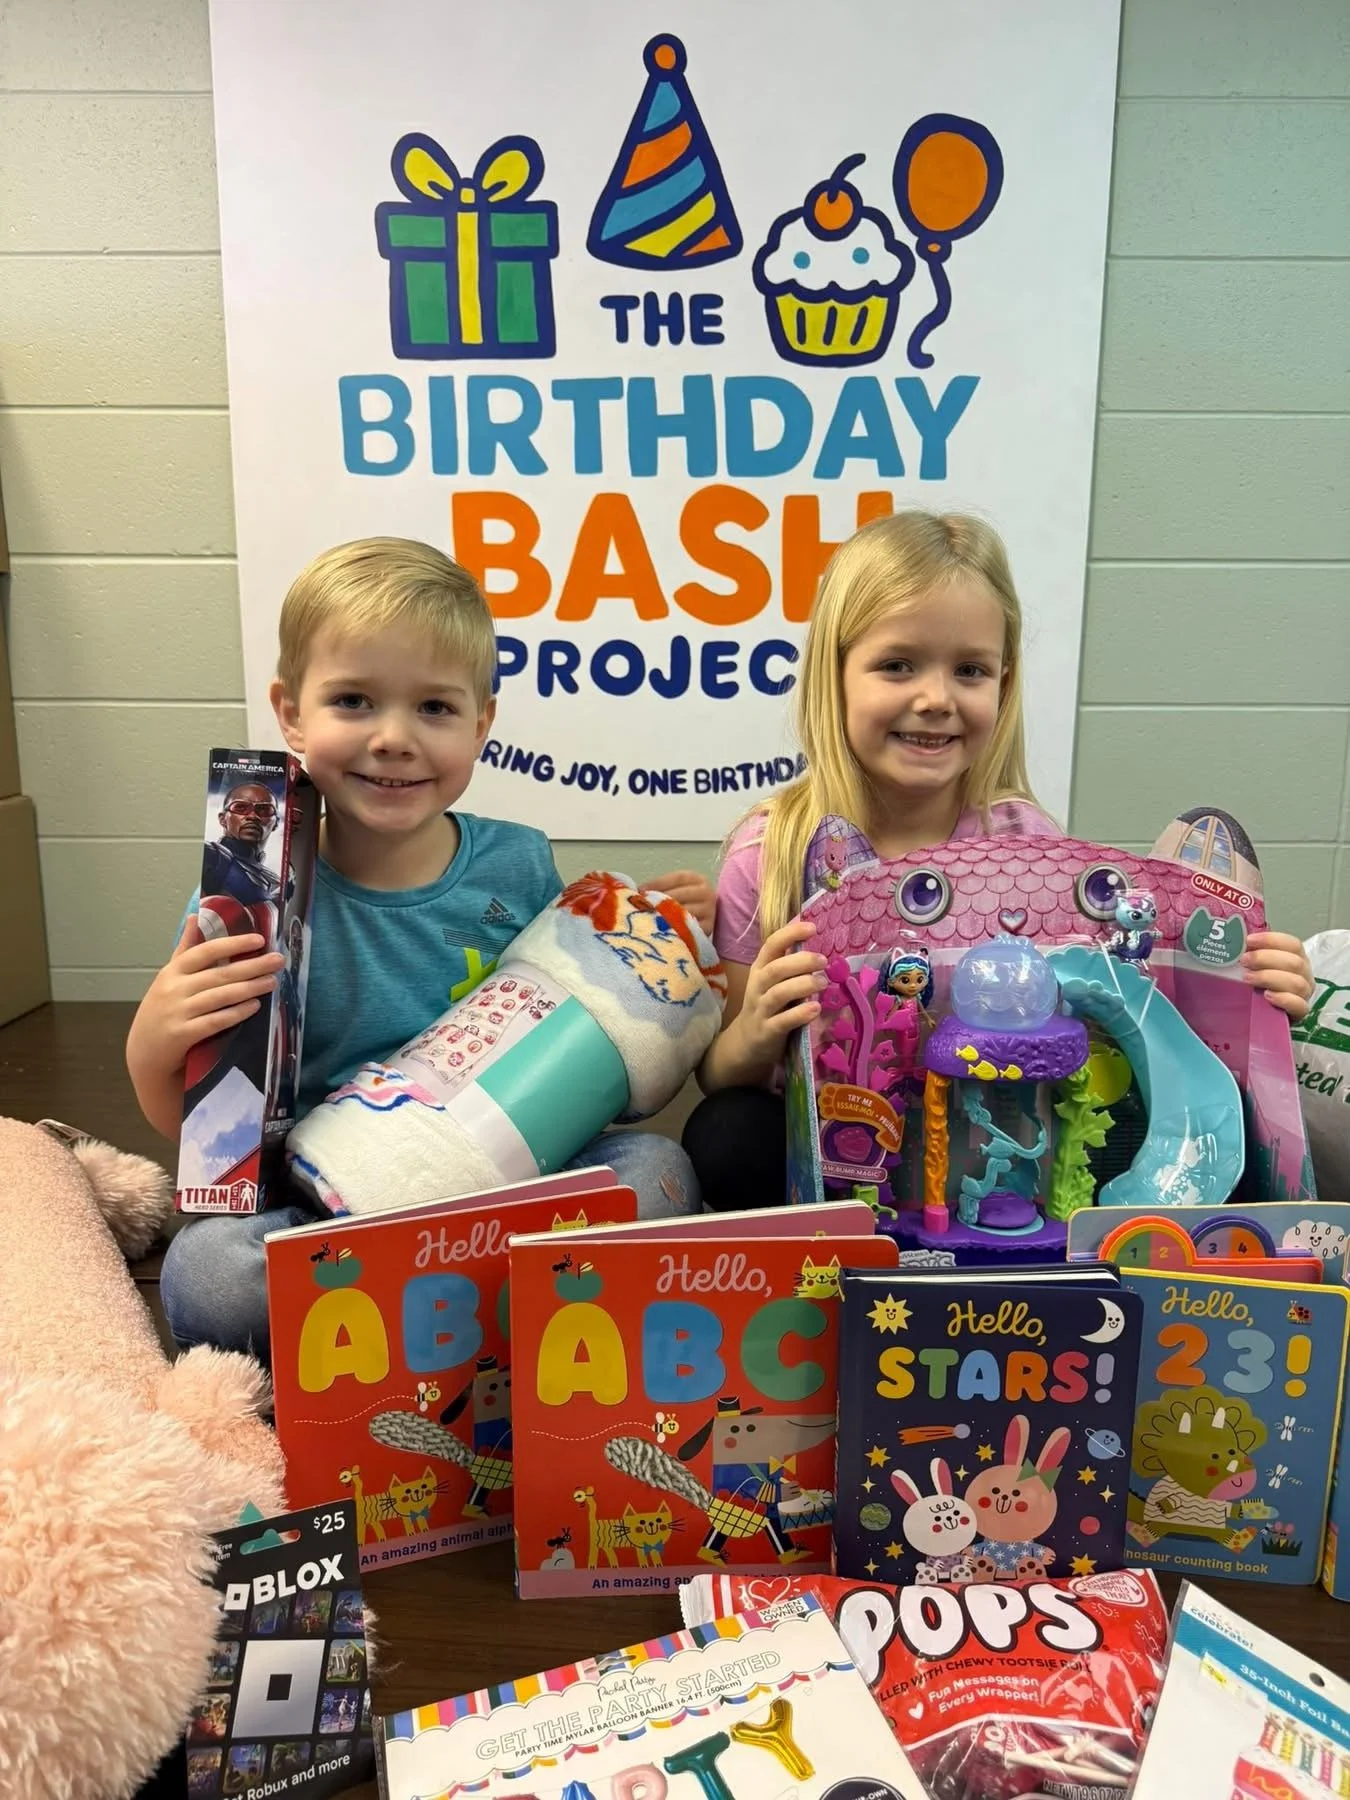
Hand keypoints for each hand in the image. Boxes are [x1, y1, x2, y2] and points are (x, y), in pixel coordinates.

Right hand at [128, 923, 284, 1082]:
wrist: (145, 1053)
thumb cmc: (161, 1011)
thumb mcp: (168, 978)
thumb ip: (184, 949)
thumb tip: (194, 916)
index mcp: (172, 971)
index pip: (205, 951)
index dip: (233, 944)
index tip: (259, 940)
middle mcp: (174, 989)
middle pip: (219, 974)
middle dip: (252, 966)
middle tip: (278, 960)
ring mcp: (177, 1012)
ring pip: (220, 996)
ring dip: (249, 988)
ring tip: (272, 982)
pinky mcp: (182, 1034)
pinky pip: (215, 1021)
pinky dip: (236, 1013)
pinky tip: (254, 1006)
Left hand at [646, 869, 716, 937]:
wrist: (701, 922)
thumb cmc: (682, 903)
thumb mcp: (674, 890)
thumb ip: (659, 888)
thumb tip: (635, 892)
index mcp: (698, 879)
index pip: (678, 878)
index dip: (658, 883)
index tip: (641, 890)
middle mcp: (707, 893)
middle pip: (681, 894)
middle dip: (660, 900)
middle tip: (643, 906)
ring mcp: (709, 911)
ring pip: (684, 912)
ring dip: (665, 915)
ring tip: (649, 918)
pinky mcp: (708, 928)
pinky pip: (689, 928)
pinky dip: (675, 928)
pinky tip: (662, 929)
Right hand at [734, 919, 826, 1065]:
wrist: (745, 1042)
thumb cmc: (768, 1005)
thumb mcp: (773, 982)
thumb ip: (791, 966)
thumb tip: (819, 947)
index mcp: (761, 969)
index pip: (771, 945)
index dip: (790, 934)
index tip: (812, 928)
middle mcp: (758, 986)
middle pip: (775, 969)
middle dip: (800, 962)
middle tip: (823, 961)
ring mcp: (760, 1009)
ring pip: (778, 994)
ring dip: (802, 986)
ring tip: (823, 982)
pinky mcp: (766, 1031)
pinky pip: (782, 1021)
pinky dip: (799, 1014)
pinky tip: (816, 1009)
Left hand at [1242, 930, 1313, 1020]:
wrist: (1263, 1014)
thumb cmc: (1260, 985)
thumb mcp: (1257, 966)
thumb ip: (1252, 953)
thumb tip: (1235, 940)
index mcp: (1297, 958)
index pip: (1292, 944)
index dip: (1271, 940)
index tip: (1249, 941)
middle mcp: (1304, 974)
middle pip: (1294, 962)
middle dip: (1265, 958)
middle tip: (1244, 960)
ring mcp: (1304, 994)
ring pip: (1296, 983)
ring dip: (1269, 977)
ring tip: (1248, 978)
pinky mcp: (1300, 1012)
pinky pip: (1299, 1005)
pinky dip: (1284, 999)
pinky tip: (1267, 996)